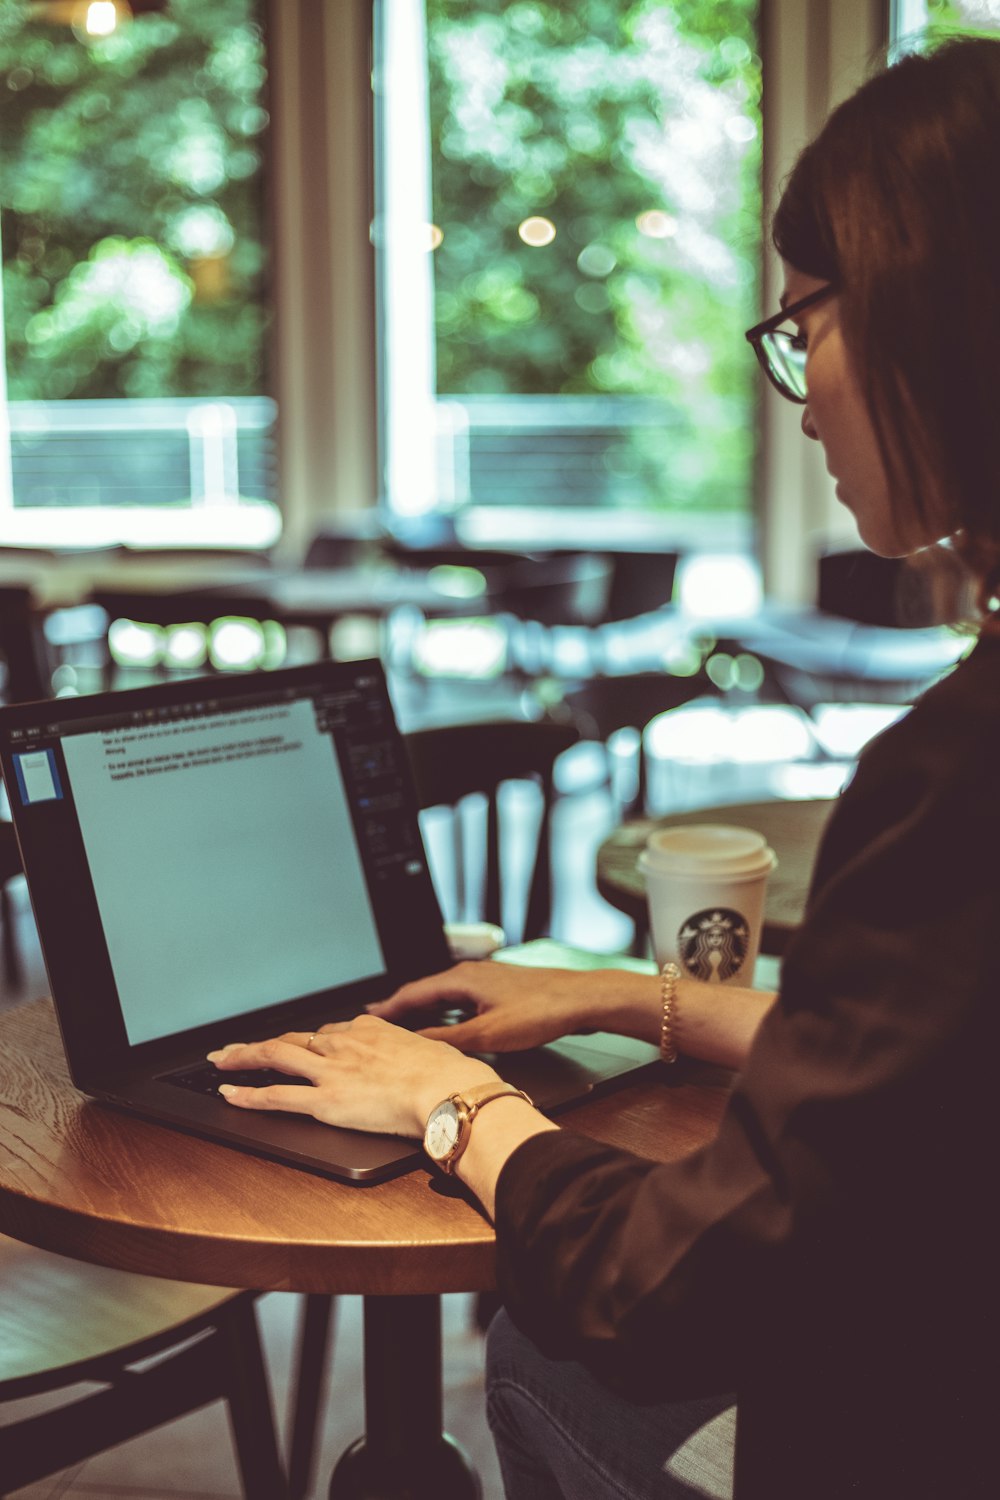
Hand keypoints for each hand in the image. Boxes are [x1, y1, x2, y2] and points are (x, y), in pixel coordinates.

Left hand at [207, 1015, 499, 1137]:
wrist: (447, 1089)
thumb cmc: (448, 1074)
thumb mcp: (428, 1051)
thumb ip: (412, 1055)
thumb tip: (420, 1063)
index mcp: (370, 1031)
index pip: (328, 1034)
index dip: (307, 1042)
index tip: (297, 1047)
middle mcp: (344, 1044)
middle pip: (292, 1039)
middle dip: (261, 1044)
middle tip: (236, 1047)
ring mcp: (331, 1071)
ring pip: (275, 1057)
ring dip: (243, 1058)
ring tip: (221, 1061)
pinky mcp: (325, 1100)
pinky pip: (278, 1096)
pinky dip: (249, 1095)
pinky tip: (230, 1095)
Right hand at [366, 960, 626, 1052]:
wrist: (582, 1000)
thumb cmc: (541, 1012)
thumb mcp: (488, 1034)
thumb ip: (449, 1039)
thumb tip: (416, 1045)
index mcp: (463, 978)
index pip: (413, 992)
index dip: (388, 1007)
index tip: (366, 1017)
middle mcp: (471, 974)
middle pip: (426, 991)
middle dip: (401, 1007)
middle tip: (378, 1021)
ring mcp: (487, 980)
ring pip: (445, 995)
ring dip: (424, 1010)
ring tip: (405, 1024)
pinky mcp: (501, 990)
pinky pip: (462, 1000)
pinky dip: (446, 1012)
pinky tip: (449, 1025)